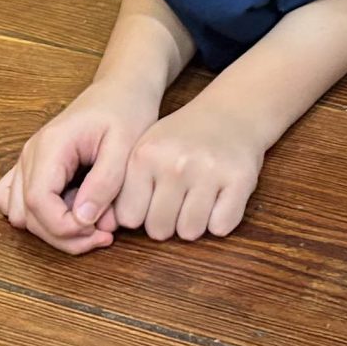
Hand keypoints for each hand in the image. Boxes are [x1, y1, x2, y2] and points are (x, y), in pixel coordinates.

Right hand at [0, 80, 162, 254]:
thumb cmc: (126, 111)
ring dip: (53, 230)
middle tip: (104, 235)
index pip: (38, 202)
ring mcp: (27, 162)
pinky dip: (42, 218)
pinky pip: (19, 203)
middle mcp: (30, 154)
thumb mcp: (126, 145)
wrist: (121, 90)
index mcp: (51, 145)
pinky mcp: (33, 169)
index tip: (98, 232)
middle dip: (63, 235)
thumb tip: (83, 220)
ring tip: (92, 224)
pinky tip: (74, 213)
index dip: (64, 227)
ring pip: (20, 215)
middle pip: (26, 215)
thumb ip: (105, 183)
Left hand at [111, 100, 269, 241]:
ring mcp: (209, 172)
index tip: (151, 200)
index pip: (129, 218)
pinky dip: (220, 221)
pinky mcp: (240, 180)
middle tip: (178, 201)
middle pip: (159, 230)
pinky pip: (221, 227)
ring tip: (197, 199)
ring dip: (194, 224)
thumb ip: (125, 185)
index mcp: (145, 155)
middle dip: (167, 223)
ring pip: (190, 233)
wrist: (231, 112)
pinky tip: (219, 198)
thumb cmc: (183, 138)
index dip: (141, 215)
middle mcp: (175, 163)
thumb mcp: (146, 148)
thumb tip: (106, 227)